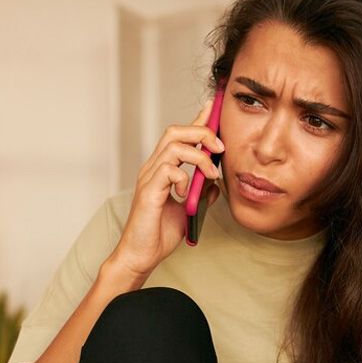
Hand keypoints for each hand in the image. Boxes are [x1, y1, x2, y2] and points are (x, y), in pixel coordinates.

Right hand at [109, 101, 223, 281]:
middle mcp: (153, 169)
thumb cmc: (158, 234)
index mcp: (162, 170)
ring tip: (211, 173)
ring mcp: (149, 178)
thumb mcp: (190, 209)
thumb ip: (201, 191)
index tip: (214, 108)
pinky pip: (168, 170)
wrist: (141, 255)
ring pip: (173, 145)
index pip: (180, 136)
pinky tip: (186, 192)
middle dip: (201, 132)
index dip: (197, 120)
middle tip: (220, 147)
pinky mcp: (148, 191)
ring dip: (199, 155)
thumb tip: (216, 179)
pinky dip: (183, 176)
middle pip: (175, 131)